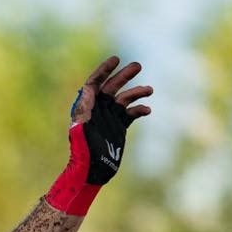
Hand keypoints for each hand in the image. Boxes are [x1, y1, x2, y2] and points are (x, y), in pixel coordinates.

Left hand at [46, 56, 153, 215]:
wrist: (92, 171)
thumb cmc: (83, 152)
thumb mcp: (81, 128)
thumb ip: (84, 108)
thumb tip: (88, 87)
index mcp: (88, 107)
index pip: (95, 83)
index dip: (104, 70)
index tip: (116, 59)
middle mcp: (99, 109)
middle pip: (112, 87)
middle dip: (124, 75)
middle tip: (138, 65)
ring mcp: (110, 118)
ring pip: (125, 99)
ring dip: (137, 92)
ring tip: (150, 90)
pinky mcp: (119, 127)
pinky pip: (131, 113)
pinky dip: (139, 109)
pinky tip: (147, 109)